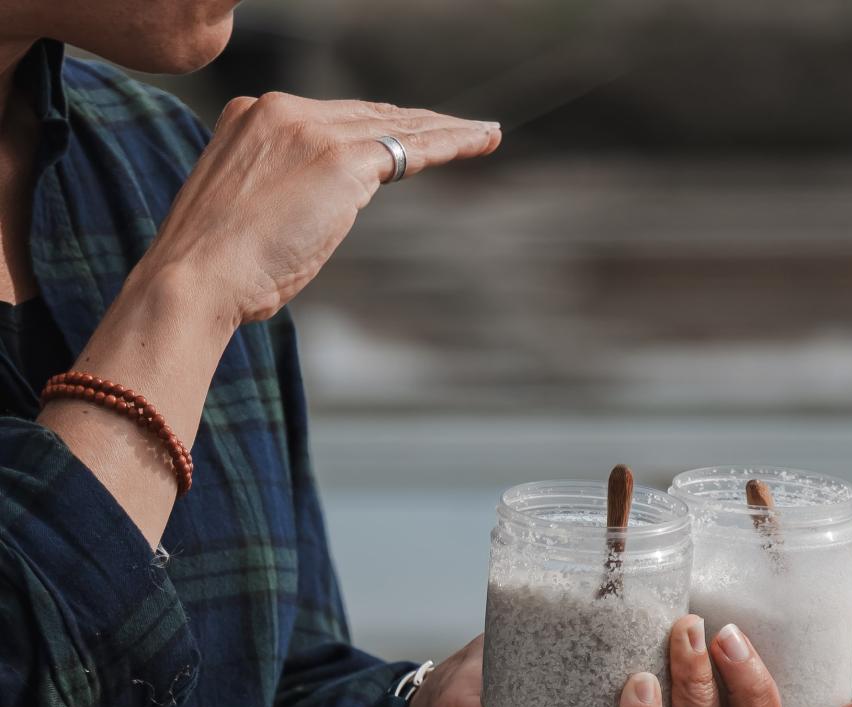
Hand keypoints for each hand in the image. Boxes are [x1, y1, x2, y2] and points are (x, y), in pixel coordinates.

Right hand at [140, 93, 501, 327]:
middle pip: (366, 114)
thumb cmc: (212, 272)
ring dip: (445, 131)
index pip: (328, 118)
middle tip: (460, 128)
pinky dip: (449, 145)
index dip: (372, 128)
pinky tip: (478, 142)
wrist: (195, 278)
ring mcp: (312, 130)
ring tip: (485, 133)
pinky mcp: (341, 160)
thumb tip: (308, 216)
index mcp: (250, 117)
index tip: (401, 134)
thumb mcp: (243, 219)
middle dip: (414, 123)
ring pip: (394, 126)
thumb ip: (277, 198)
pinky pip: (410, 148)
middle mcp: (281, 110)